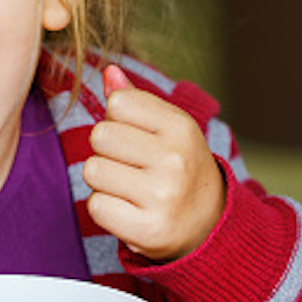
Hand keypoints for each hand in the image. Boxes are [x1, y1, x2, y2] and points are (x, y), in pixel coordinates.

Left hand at [83, 65, 224, 261]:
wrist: (209, 224)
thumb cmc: (178, 168)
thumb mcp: (168, 129)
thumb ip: (136, 100)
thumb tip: (108, 71)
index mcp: (182, 127)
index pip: (118, 103)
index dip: (119, 120)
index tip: (139, 139)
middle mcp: (175, 160)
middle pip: (100, 136)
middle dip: (107, 151)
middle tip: (133, 167)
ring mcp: (162, 196)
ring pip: (93, 171)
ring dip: (104, 181)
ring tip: (131, 189)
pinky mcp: (147, 230)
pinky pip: (96, 205)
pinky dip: (106, 209)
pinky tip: (130, 211)